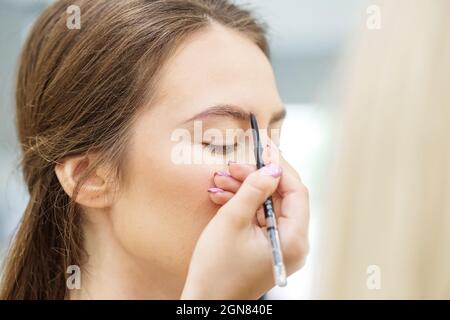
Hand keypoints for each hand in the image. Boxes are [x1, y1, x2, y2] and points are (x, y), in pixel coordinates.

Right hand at [180, 157, 308, 298]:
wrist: (206, 302)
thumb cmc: (216, 269)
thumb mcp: (232, 221)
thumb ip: (253, 190)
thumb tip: (271, 168)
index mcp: (293, 240)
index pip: (296, 192)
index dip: (279, 167)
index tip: (264, 149)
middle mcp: (293, 243)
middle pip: (281, 198)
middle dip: (255, 179)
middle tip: (233, 166)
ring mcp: (281, 246)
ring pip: (268, 206)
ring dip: (245, 191)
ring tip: (219, 180)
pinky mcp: (268, 248)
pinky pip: (260, 219)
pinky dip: (243, 206)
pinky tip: (222, 196)